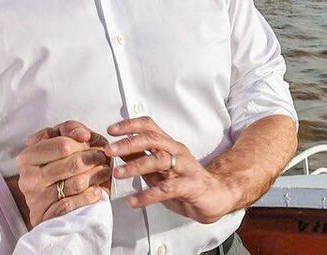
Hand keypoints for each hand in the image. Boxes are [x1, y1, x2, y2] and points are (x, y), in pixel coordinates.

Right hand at [15, 120, 110, 226]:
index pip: (63, 144)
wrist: (48, 205)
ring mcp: (36, 199)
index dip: (82, 144)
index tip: (91, 144)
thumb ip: (69, 130)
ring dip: (97, 176)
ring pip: (77, 183)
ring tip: (103, 171)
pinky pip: (75, 203)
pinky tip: (96, 191)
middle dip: (94, 158)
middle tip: (103, 158)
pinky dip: (90, 196)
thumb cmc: (57, 167)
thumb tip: (83, 135)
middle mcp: (28, 178)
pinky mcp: (47, 216)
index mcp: (27, 157)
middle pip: (74, 163)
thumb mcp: (59, 141)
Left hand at [104, 116, 239, 223]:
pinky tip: (134, 201)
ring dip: (135, 166)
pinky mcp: (191, 186)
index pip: (149, 127)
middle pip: (152, 139)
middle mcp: (177, 152)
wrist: (216, 198)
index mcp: (169, 146)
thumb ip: (140, 159)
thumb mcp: (159, 171)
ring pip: (160, 160)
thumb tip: (118, 150)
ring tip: (117, 174)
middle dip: (129, 143)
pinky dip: (148, 195)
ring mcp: (185, 168)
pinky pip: (167, 189)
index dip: (130, 125)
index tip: (111, 130)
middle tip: (110, 150)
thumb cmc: (186, 183)